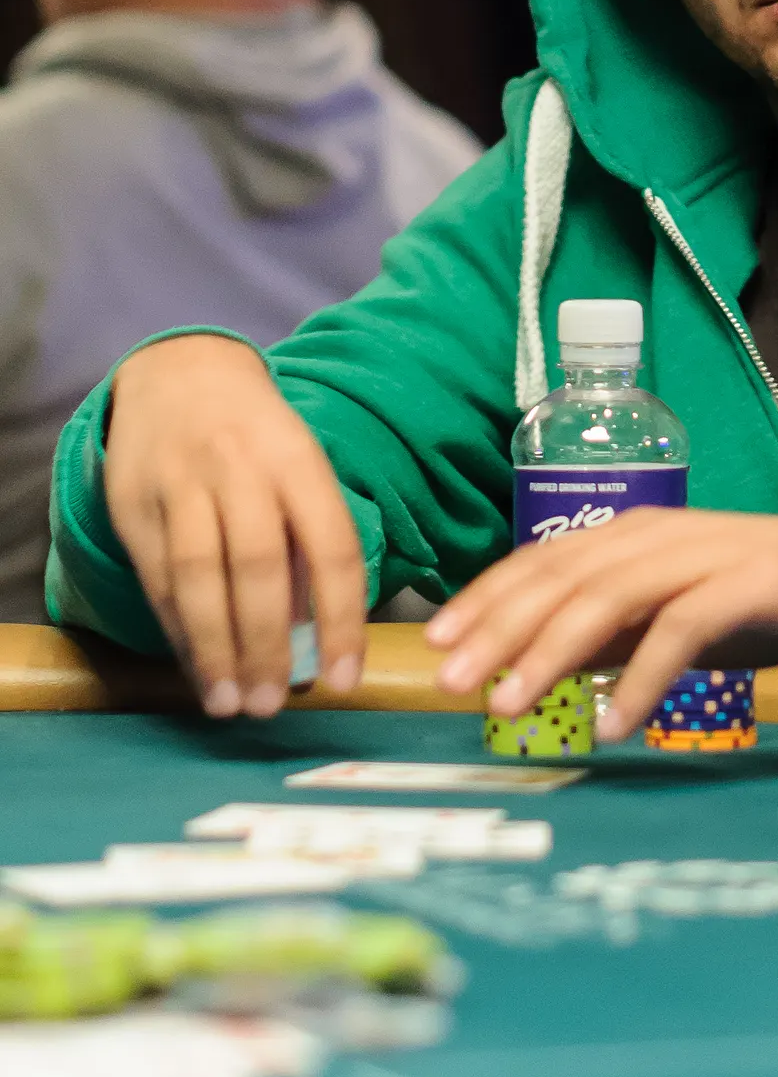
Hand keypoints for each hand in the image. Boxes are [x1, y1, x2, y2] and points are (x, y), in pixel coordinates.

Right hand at [103, 334, 367, 718]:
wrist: (180, 372)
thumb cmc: (257, 436)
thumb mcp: (300, 465)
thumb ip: (311, 540)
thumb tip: (318, 638)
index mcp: (299, 459)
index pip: (333, 546)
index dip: (342, 618)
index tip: (344, 679)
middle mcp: (240, 468)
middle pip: (258, 564)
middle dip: (267, 643)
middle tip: (272, 704)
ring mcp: (181, 483)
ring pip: (199, 575)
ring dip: (215, 647)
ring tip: (230, 703)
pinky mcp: (134, 502)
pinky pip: (158, 576)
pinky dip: (178, 629)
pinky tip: (197, 667)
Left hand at [426, 508, 777, 736]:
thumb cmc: (772, 597)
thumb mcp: (679, 615)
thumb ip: (620, 631)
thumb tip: (548, 664)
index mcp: (637, 536)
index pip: (544, 563)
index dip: (487, 600)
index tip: (435, 646)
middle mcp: (660, 535)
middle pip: (561, 577)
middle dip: (498, 628)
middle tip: (449, 681)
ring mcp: (704, 555)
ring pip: (607, 598)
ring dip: (551, 652)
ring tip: (509, 705)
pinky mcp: (749, 584)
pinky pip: (680, 630)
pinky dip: (640, 678)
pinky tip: (613, 721)